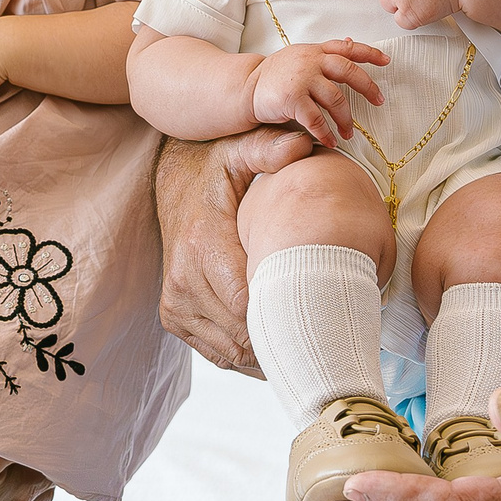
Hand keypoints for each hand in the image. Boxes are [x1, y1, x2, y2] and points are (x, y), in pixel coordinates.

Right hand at [154, 129, 316, 376]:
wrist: (172, 183)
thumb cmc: (215, 169)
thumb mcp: (240, 150)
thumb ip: (269, 149)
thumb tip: (304, 143)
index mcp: (202, 246)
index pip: (247, 306)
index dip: (284, 321)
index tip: (321, 322)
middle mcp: (182, 281)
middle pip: (242, 336)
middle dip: (283, 343)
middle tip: (327, 344)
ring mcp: (175, 303)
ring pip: (231, 353)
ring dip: (268, 356)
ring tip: (309, 348)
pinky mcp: (173, 316)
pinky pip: (216, 353)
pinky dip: (248, 357)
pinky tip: (278, 346)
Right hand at [250, 39, 387, 146]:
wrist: (247, 87)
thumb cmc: (277, 75)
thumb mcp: (301, 56)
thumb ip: (325, 53)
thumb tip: (350, 41)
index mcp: (315, 51)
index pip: (347, 48)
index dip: (369, 53)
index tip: (387, 61)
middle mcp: (310, 62)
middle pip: (348, 72)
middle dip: (368, 87)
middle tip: (378, 101)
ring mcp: (301, 80)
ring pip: (336, 99)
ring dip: (346, 119)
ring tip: (349, 132)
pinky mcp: (292, 99)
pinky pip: (316, 119)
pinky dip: (326, 132)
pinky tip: (330, 141)